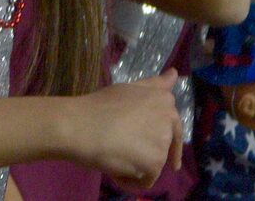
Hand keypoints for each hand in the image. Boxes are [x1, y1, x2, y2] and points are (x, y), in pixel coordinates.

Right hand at [68, 75, 183, 186]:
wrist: (79, 126)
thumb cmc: (97, 105)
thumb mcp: (127, 89)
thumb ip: (154, 84)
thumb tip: (175, 73)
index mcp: (163, 101)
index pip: (171, 124)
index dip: (152, 132)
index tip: (136, 135)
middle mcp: (168, 121)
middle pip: (164, 145)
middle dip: (145, 149)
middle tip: (120, 147)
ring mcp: (163, 144)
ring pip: (154, 163)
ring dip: (135, 164)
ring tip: (112, 155)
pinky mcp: (154, 165)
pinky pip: (145, 180)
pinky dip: (129, 180)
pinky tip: (113, 170)